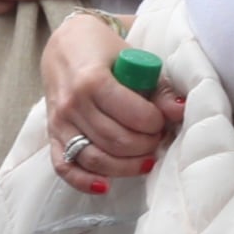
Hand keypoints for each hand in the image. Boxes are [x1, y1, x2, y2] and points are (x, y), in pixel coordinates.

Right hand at [40, 11, 183, 192]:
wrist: (66, 46)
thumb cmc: (106, 51)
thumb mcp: (134, 59)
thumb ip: (158, 88)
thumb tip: (180, 111)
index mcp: (93, 80)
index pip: (132, 115)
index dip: (155, 124)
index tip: (163, 121)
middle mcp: (72, 104)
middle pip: (115, 141)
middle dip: (145, 145)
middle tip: (158, 139)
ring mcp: (59, 122)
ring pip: (94, 158)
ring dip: (125, 166)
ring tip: (145, 159)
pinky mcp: (52, 135)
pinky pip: (64, 166)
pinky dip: (84, 181)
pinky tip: (105, 186)